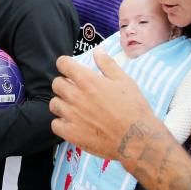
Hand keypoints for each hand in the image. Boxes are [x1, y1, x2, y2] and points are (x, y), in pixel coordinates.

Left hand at [50, 48, 164, 162]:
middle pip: (56, 83)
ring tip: (73, 107)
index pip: (63, 64)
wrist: (136, 138)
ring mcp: (71, 115)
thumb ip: (107, 64)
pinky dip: (61, 122)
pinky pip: (55, 124)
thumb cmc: (133, 108)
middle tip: (75, 89)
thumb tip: (97, 50)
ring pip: (54, 104)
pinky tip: (71, 123)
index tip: (71, 68)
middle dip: (64, 83)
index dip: (66, 64)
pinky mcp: (71, 133)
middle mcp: (75, 96)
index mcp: (87, 80)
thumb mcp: (124, 80)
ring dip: (62, 102)